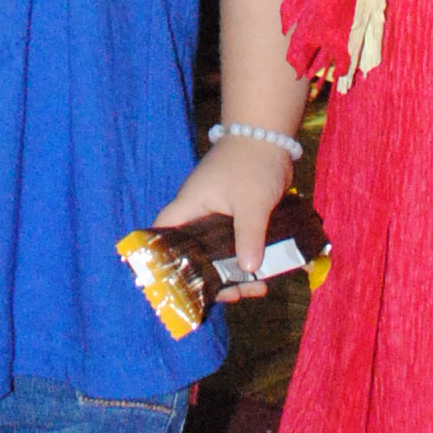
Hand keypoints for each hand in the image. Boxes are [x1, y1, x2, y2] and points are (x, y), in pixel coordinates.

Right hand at [150, 133, 299, 294]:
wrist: (270, 138)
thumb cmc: (252, 164)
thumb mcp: (251, 203)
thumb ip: (248, 235)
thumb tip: (249, 269)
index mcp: (190, 206)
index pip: (163, 234)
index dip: (162, 258)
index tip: (176, 283)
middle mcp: (199, 213)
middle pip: (196, 254)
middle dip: (213, 277)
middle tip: (234, 294)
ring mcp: (218, 215)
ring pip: (219, 253)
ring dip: (235, 271)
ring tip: (257, 287)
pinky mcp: (236, 217)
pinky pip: (235, 245)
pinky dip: (246, 259)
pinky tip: (264, 275)